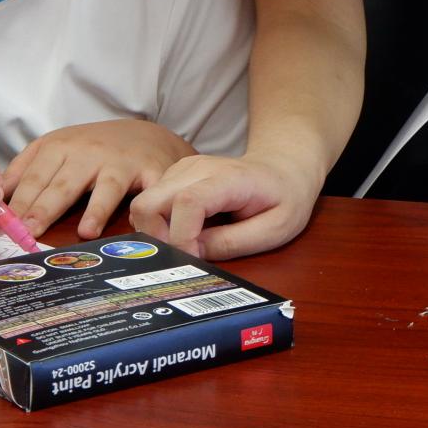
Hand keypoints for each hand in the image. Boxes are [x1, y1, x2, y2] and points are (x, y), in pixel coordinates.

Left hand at [4, 119, 193, 238]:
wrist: (143, 134)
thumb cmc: (92, 147)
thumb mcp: (54, 148)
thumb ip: (24, 169)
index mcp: (60, 147)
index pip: (35, 178)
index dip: (20, 201)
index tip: (6, 225)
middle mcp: (89, 153)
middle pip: (64, 184)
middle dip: (45, 208)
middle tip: (30, 232)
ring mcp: (120, 162)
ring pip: (107, 186)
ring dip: (96, 209)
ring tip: (85, 233)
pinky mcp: (150, 171)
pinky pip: (147, 190)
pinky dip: (143, 205)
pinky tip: (134, 223)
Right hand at [127, 151, 320, 259]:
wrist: (282, 168)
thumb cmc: (283, 199)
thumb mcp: (275, 230)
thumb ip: (233, 243)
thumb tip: (194, 253)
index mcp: (227, 179)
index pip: (186, 203)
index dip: (182, 238)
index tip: (195, 258)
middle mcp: (197, 169)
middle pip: (149, 202)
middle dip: (156, 238)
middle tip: (181, 256)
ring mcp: (182, 169)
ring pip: (144, 203)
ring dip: (156, 232)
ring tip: (186, 245)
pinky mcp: (174, 176)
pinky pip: (151, 202)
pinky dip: (158, 224)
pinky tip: (184, 232)